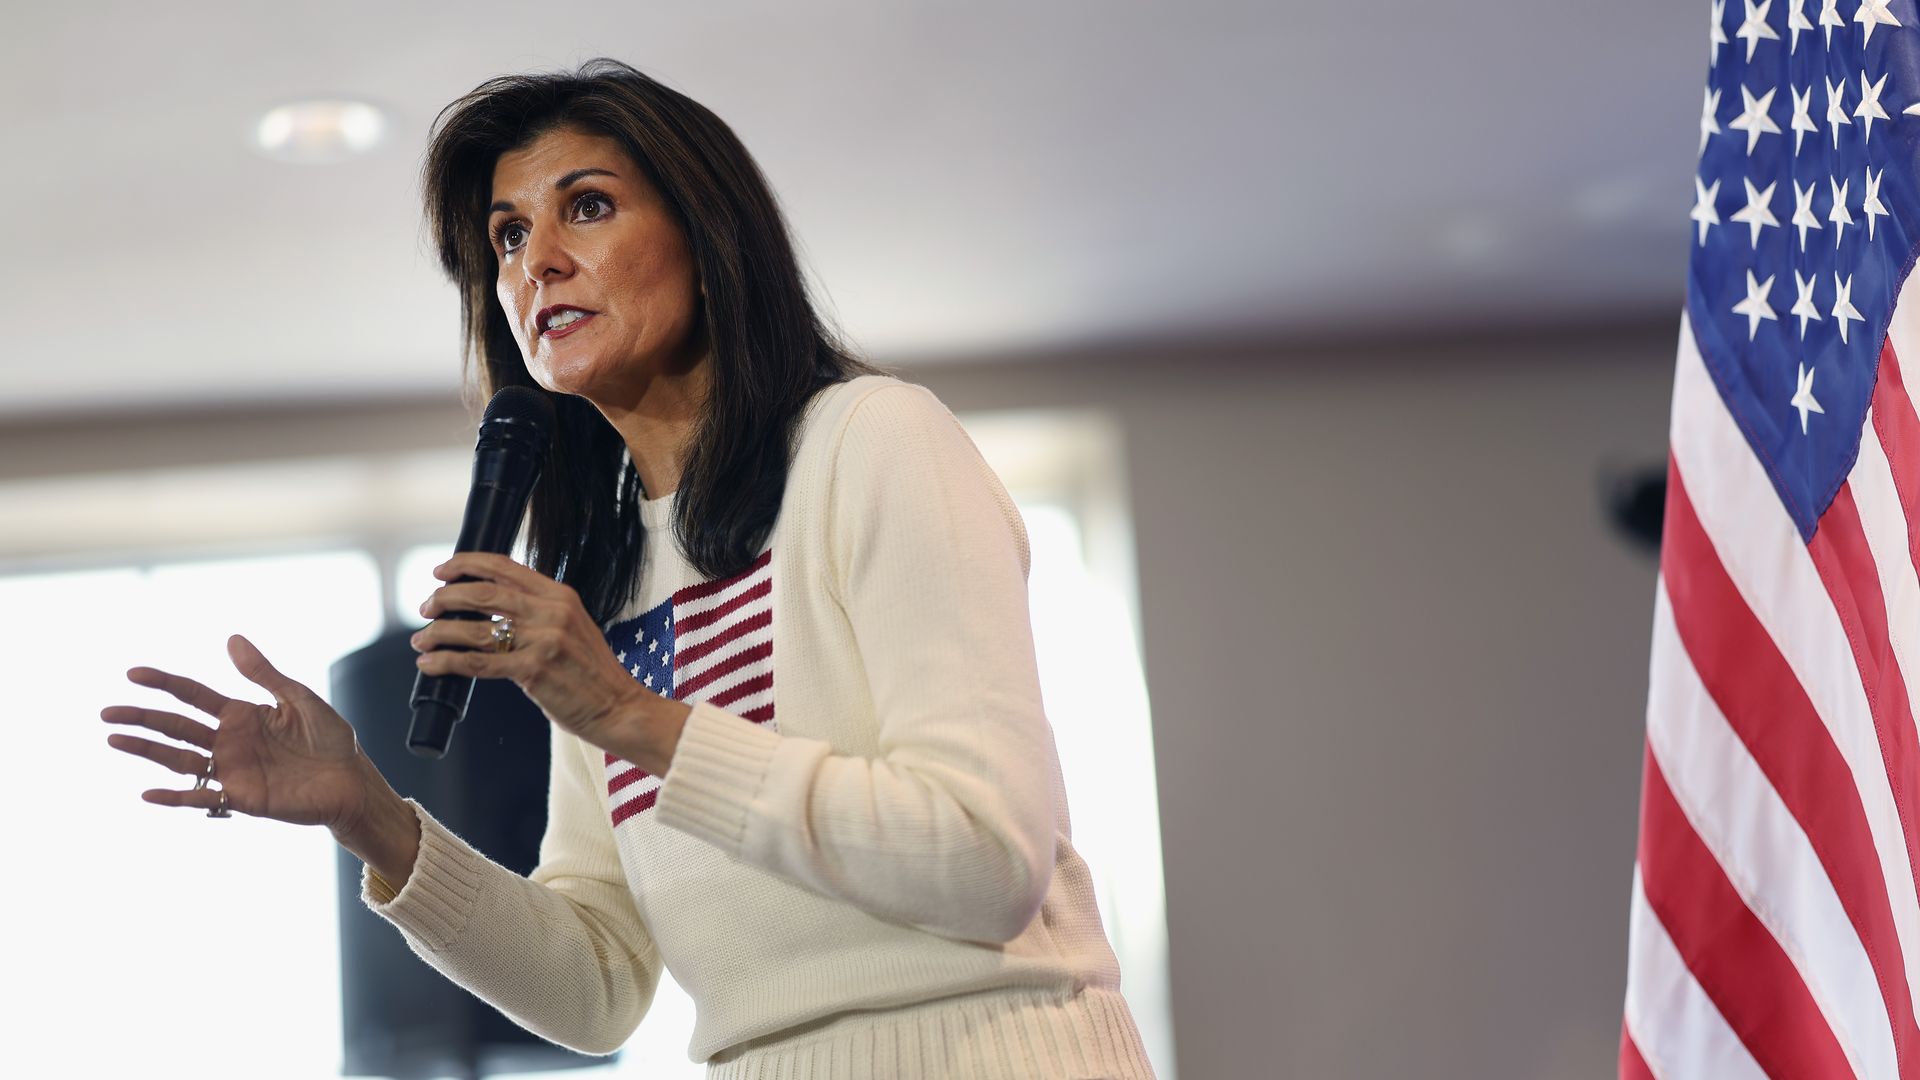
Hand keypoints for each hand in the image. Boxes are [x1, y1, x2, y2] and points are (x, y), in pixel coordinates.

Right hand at [102, 634, 380, 832]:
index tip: (132, 674)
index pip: (193, 695)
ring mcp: (232, 770)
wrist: (352, 780)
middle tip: (107, 712)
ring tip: (114, 740)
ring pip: (179, 758)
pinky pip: (202, 797)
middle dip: (142, 717)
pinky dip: (175, 797)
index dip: (164, 684)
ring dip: (146, 751)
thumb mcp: (297, 698)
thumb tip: (231, 639)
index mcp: (241, 714)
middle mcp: (229, 741)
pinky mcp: (241, 798)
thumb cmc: (330, 739)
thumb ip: (263, 673)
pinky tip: (147, 793)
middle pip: (177, 726)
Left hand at [412, 553, 683, 765]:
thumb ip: (539, 612)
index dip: (466, 564)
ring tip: (422, 639)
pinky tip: (430, 664)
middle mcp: (552, 612)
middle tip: (426, 607)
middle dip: (445, 597)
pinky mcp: (533, 671)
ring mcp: (543, 641)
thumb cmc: (592, 673)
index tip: (441, 571)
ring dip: (439, 632)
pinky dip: (447, 662)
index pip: (504, 566)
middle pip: (483, 593)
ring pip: (475, 628)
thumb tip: (490, 609)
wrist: (619, 707)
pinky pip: (477, 663)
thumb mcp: (573, 627)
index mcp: (560, 595)